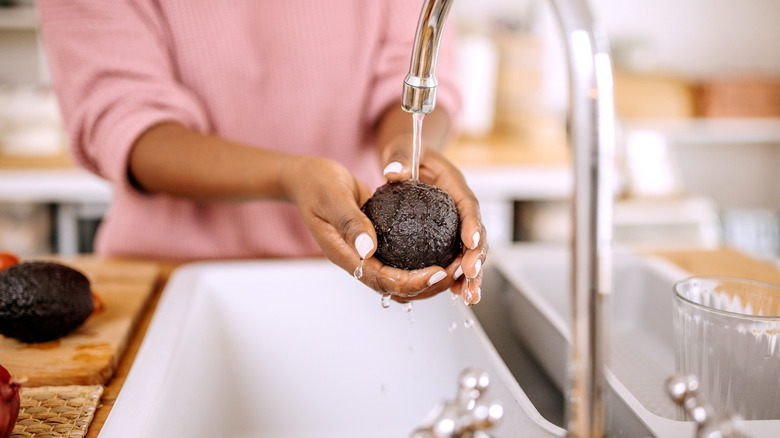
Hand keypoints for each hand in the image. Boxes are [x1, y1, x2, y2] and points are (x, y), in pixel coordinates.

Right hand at [281, 155, 457, 299]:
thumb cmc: (316, 184)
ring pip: (400, 280)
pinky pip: (400, 262)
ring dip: (428, 279)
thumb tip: (368, 249)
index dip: (412, 283)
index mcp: (345, 255)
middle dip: (428, 286)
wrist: (308, 178)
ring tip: (454, 266)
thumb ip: (349, 222)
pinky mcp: (376, 244)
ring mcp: (367, 254)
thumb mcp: (332, 197)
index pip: (382, 281)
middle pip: (396, 289)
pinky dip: (421, 264)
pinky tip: (442, 253)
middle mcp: (358, 260)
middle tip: (456, 271)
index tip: (437, 273)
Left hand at [381, 136, 486, 305]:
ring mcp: (455, 223)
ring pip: (469, 252)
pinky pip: (454, 257)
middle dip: (476, 257)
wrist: (409, 156)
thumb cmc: (407, 151)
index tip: (471, 241)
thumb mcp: (403, 148)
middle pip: (476, 234)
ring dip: (471, 275)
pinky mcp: (446, 235)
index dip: (472, 224)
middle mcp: (459, 206)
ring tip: (468, 296)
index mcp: (454, 185)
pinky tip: (454, 295)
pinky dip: (456, 276)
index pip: (468, 205)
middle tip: (470, 276)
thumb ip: (400, 157)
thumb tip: (394, 173)